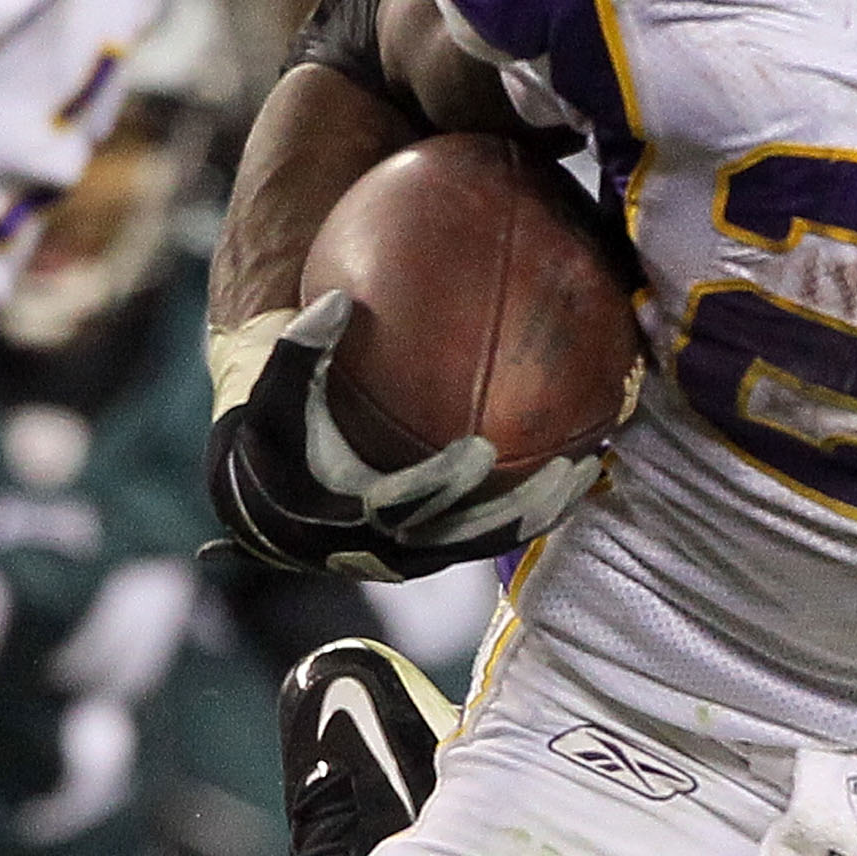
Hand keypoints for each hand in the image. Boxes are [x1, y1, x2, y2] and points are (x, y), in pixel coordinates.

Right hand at [206, 290, 597, 578]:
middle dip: (516, 507)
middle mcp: (386, 546)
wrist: (269, 504)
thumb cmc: (276, 439)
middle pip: (464, 535)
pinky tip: (573, 472)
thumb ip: (299, 350)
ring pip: (487, 543)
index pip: (404, 503)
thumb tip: (336, 299)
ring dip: (540, 512)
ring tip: (587, 471)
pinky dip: (532, 511)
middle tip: (563, 468)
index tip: (482, 450)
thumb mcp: (274, 396)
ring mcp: (416, 556)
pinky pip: (491, 538)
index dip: (444, 482)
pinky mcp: (436, 554)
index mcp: (345, 513)